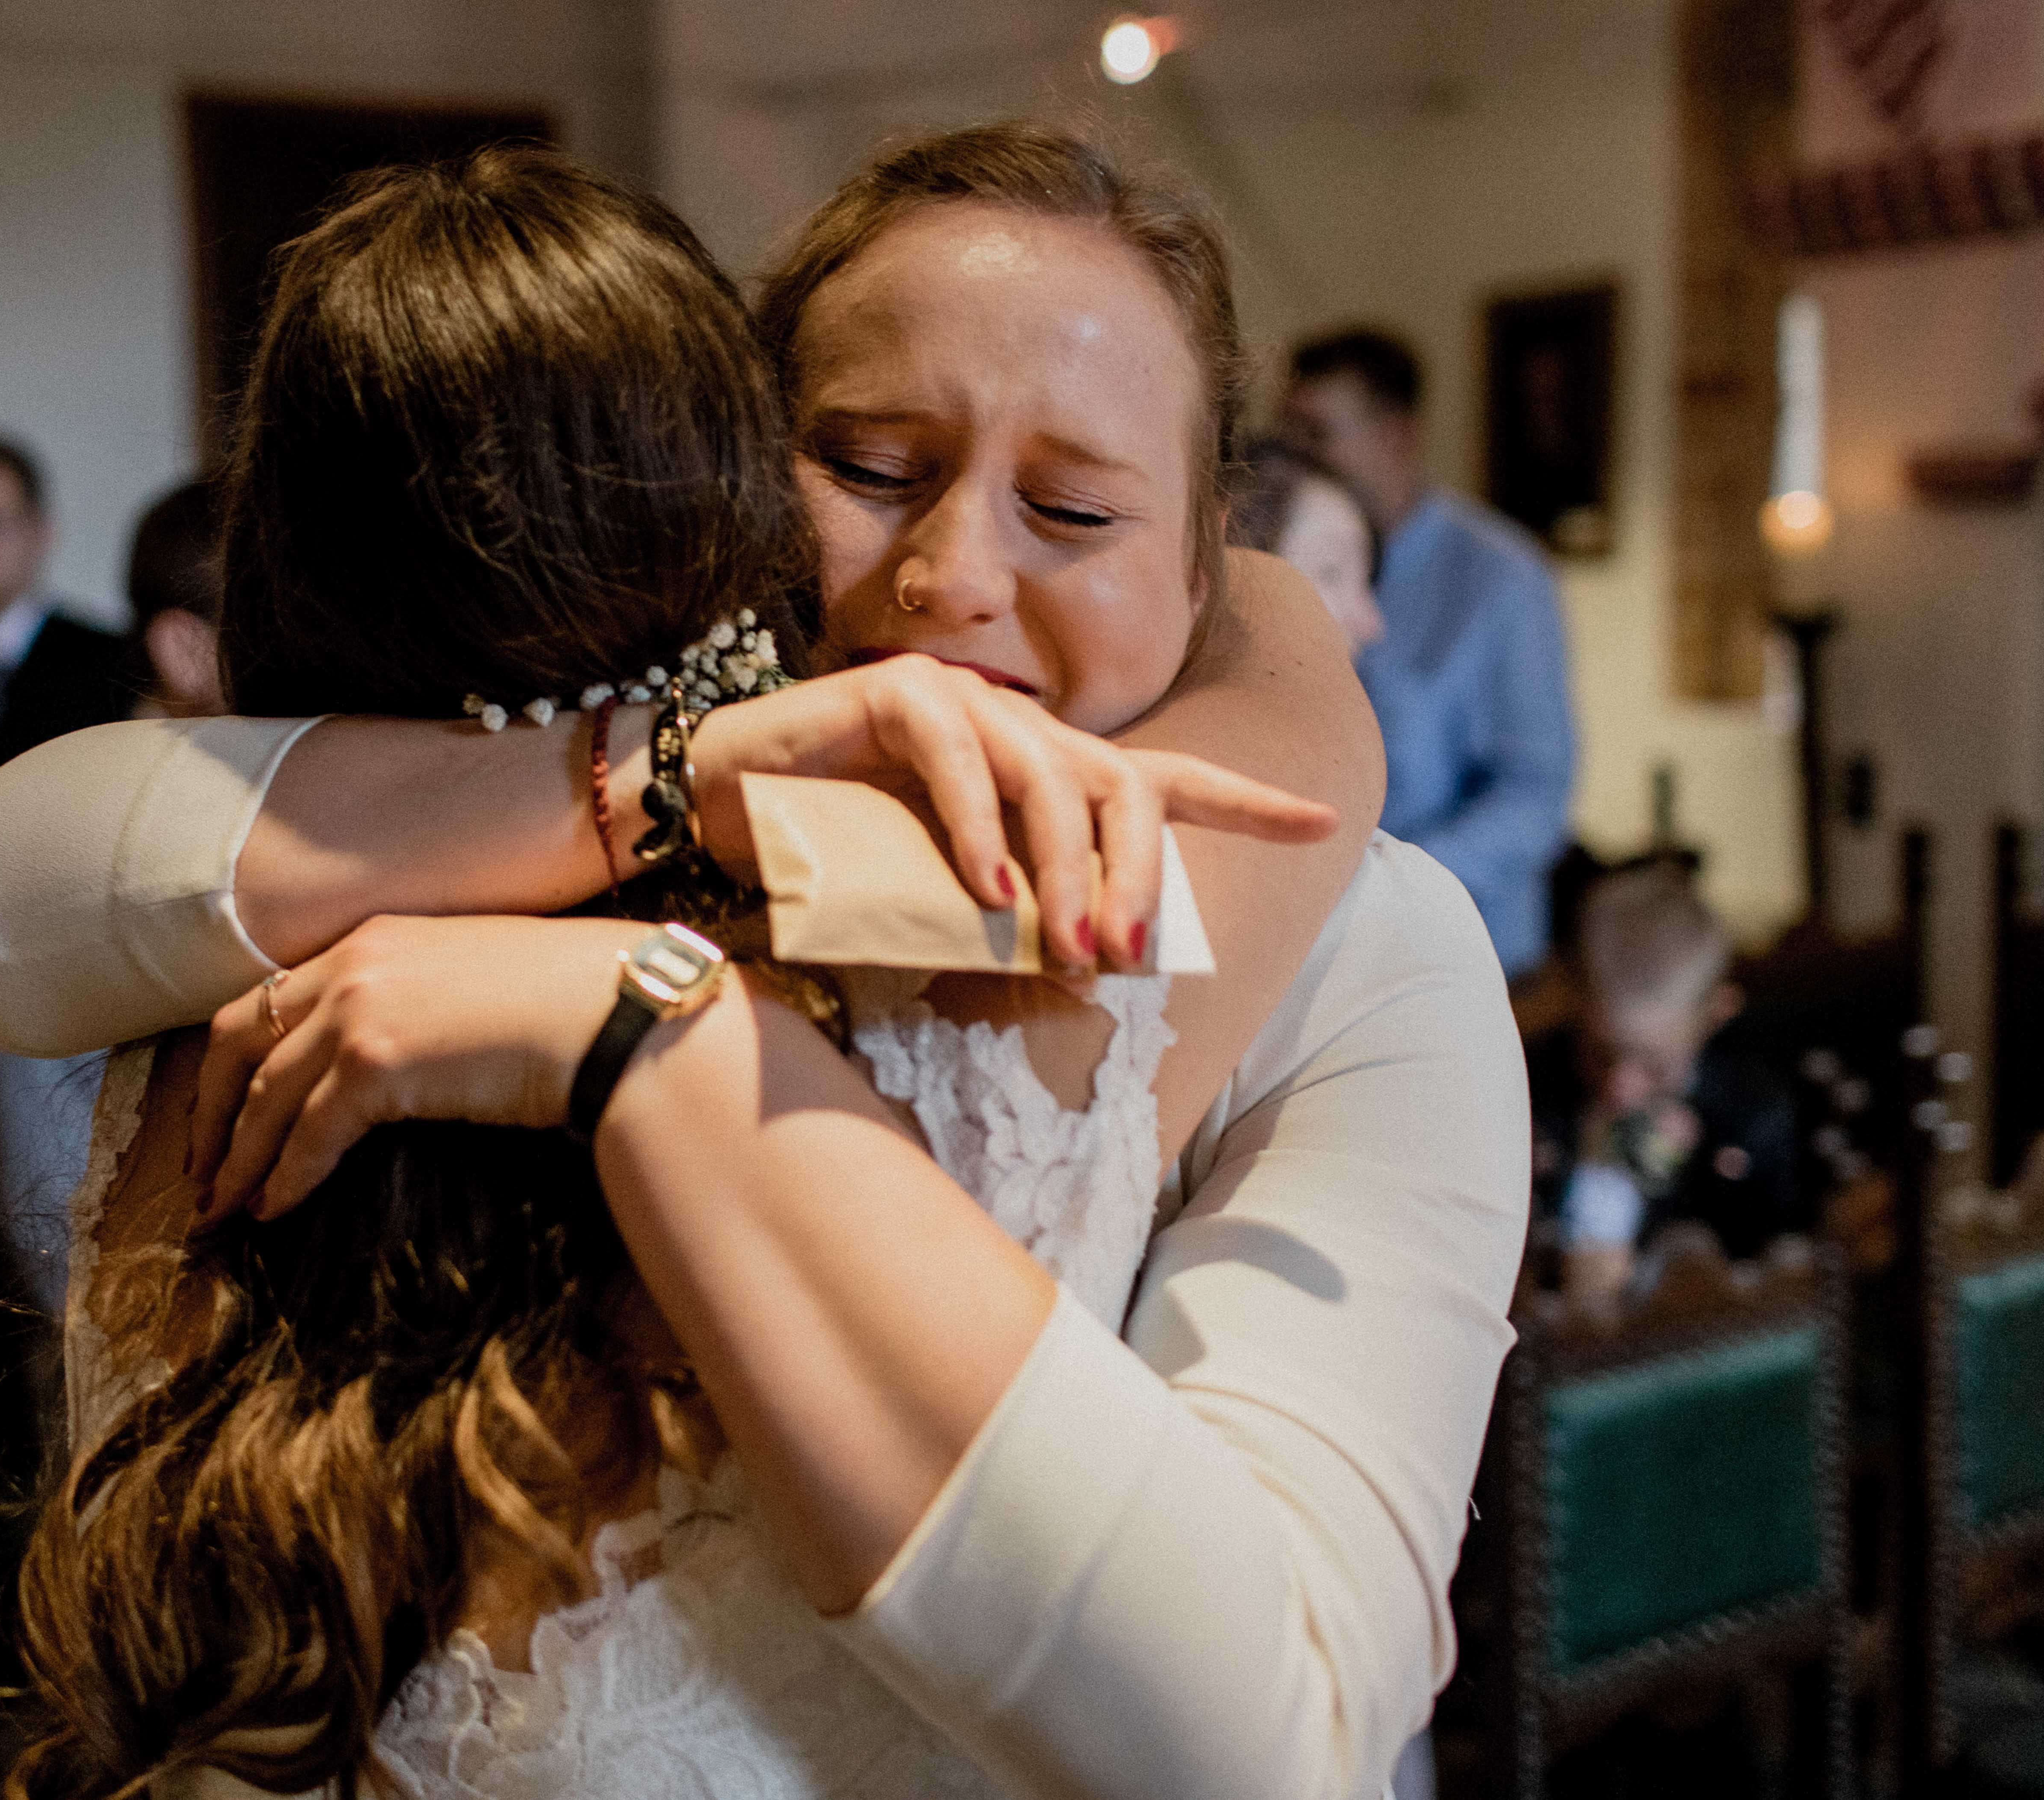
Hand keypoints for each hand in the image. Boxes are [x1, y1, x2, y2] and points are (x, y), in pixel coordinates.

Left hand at [189, 915, 650, 1224]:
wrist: (613, 1012)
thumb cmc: (566, 1002)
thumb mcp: (470, 981)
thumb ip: (415, 1002)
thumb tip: (396, 1063)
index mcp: (373, 937)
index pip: (272, 996)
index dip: (237, 1058)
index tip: (224, 1106)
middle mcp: (352, 963)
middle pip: (239, 1038)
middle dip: (211, 1109)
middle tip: (200, 1165)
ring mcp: (359, 1009)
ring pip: (265, 1095)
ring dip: (237, 1157)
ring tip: (224, 1205)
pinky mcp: (376, 1064)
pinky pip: (306, 1134)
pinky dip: (284, 1177)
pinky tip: (274, 1209)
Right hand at [683, 654, 1335, 974]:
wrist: (717, 808)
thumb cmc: (835, 855)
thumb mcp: (946, 897)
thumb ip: (1020, 919)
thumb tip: (1090, 973)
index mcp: (1042, 768)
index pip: (1162, 778)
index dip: (1245, 799)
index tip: (1326, 821)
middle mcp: (1018, 726)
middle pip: (1120, 788)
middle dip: (1136, 878)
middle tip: (1125, 958)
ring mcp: (962, 702)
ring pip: (1050, 776)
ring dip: (1063, 872)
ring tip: (1060, 946)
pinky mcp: (898, 694)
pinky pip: (961, 758)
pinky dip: (977, 828)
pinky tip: (986, 891)